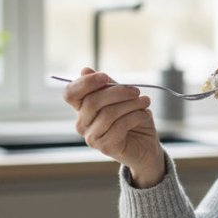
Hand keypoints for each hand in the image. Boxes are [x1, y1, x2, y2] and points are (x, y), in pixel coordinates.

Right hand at [63, 67, 164, 186]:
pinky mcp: (105, 147)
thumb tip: (84, 70)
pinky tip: (144, 115)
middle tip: (136, 91)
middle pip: (92, 102)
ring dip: (131, 104)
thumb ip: (106, 85)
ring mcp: (92, 137)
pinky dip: (136, 116)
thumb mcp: (122, 97)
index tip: (105, 77)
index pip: (70, 93)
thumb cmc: (133, 118)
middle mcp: (83, 123)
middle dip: (117, 92)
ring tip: (145, 102)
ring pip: (108, 114)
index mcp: (83, 108)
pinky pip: (119, 126)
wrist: (146, 145)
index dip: (85, 83)